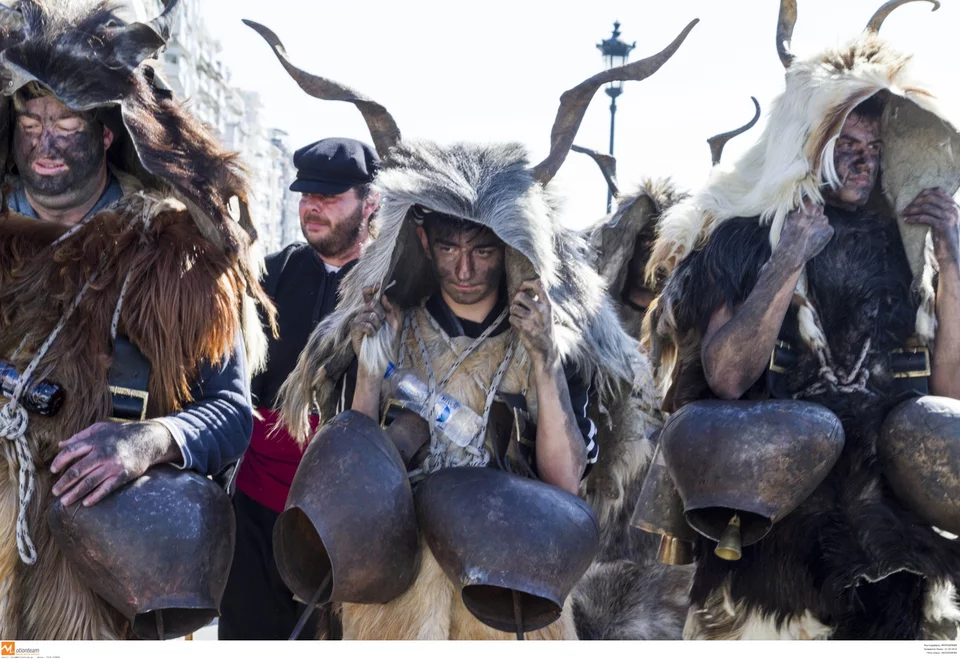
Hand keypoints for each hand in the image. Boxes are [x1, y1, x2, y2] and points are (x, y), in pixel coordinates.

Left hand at [50, 421, 177, 506]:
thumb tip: (61, 444)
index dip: (59, 461)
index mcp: (95, 441)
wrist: (149, 439)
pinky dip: (95, 496)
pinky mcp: (123, 475)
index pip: (71, 451)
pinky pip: (107, 488)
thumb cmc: (122, 434)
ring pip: (89, 482)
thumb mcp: (101, 428)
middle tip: (55, 491)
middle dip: (64, 482)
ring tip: (64, 501)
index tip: (52, 470)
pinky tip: (86, 503)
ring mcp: (113, 465)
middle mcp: (103, 453)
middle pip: (77, 470)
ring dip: (75, 493)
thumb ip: (80, 436)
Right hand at [349, 284, 399, 354]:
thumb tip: (384, 297)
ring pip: (369, 315)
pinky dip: (371, 331)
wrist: (380, 357)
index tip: (377, 286)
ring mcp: (357, 321)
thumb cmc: (385, 341)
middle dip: (380, 313)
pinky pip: (364, 324)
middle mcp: (363, 314)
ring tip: (376, 332)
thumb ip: (390, 310)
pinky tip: (371, 336)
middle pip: (371, 304)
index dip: (370, 289)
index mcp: (371, 311)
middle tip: (382, 323)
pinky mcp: (354, 330)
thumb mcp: (393, 324)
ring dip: (377, 325)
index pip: (367, 295)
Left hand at [510, 279, 557, 368]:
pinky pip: (511, 318)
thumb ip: (539, 302)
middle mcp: (540, 310)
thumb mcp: (547, 314)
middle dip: (515, 300)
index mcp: (547, 305)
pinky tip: (519, 326)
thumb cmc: (544, 330)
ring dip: (514, 313)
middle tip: (517, 306)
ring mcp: (532, 318)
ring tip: (519, 319)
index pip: (538, 284)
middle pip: (520, 295)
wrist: (546, 350)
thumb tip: (523, 290)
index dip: (527, 283)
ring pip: (513, 307)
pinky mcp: (524, 327)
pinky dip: (513, 322)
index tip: (522, 287)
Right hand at [777, 199, 832, 266]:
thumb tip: (800, 204)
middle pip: (819, 207)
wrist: (792, 254)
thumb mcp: (787, 221)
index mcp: (801, 210)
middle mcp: (813, 214)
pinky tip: (816, 239)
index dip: (810, 203)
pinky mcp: (829, 230)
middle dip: (816, 212)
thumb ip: (795, 211)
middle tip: (811, 221)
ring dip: (820, 223)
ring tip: (812, 233)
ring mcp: (822, 222)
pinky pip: (828, 228)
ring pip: (824, 218)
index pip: (810, 200)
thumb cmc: (786, 239)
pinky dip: (824, 232)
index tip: (809, 206)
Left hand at [902, 188, 959, 266]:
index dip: (923, 194)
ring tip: (903, 214)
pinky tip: (907, 220)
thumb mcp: (941, 219)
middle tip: (905, 209)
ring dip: (912, 210)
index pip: (938, 190)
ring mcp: (949, 217)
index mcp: (953, 205)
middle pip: (930, 198)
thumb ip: (936, 209)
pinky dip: (914, 218)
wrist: (950, 253)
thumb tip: (918, 201)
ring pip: (926, 207)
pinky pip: (925, 218)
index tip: (912, 201)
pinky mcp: (943, 225)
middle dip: (914, 202)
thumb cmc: (942, 236)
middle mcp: (953, 209)